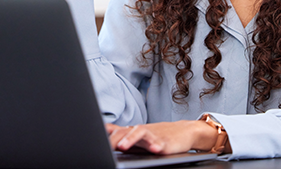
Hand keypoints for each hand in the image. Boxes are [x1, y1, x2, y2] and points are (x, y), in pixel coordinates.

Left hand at [105, 121, 221, 154]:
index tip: (95, 138)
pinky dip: (156, 145)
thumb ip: (122, 133)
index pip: (116, 131)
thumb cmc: (160, 135)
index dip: (106, 134)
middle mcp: (141, 132)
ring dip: (131, 139)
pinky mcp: (166, 143)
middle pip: (124, 131)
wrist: (185, 131)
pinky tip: (154, 149)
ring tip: (123, 146)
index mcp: (132, 132)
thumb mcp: (138, 135)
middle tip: (105, 147)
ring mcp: (153, 136)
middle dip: (114, 139)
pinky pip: (160, 143)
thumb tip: (104, 131)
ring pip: (140, 132)